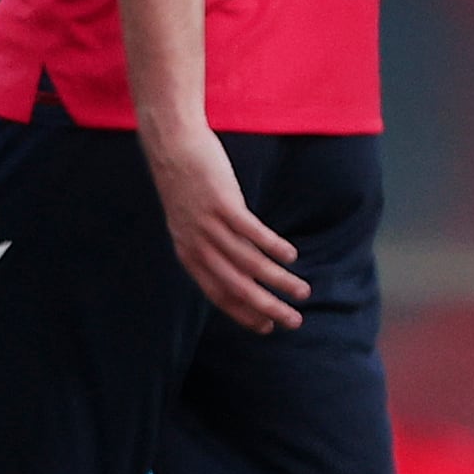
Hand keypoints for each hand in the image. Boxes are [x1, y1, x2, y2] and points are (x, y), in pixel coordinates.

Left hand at [146, 125, 308, 331]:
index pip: (218, 294)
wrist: (171, 145)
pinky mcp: (222, 203)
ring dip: (279, 280)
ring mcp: (208, 224)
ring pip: (249, 263)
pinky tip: (292, 256)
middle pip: (236, 287)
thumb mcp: (196, 222)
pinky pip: (252, 232)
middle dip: (267, 308)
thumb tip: (249, 267)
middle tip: (293, 322)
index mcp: (188, 253)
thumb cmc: (188, 185)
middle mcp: (196, 244)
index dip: (243, 313)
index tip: (266, 328)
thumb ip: (219, 245)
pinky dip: (273, 246)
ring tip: (303, 292)